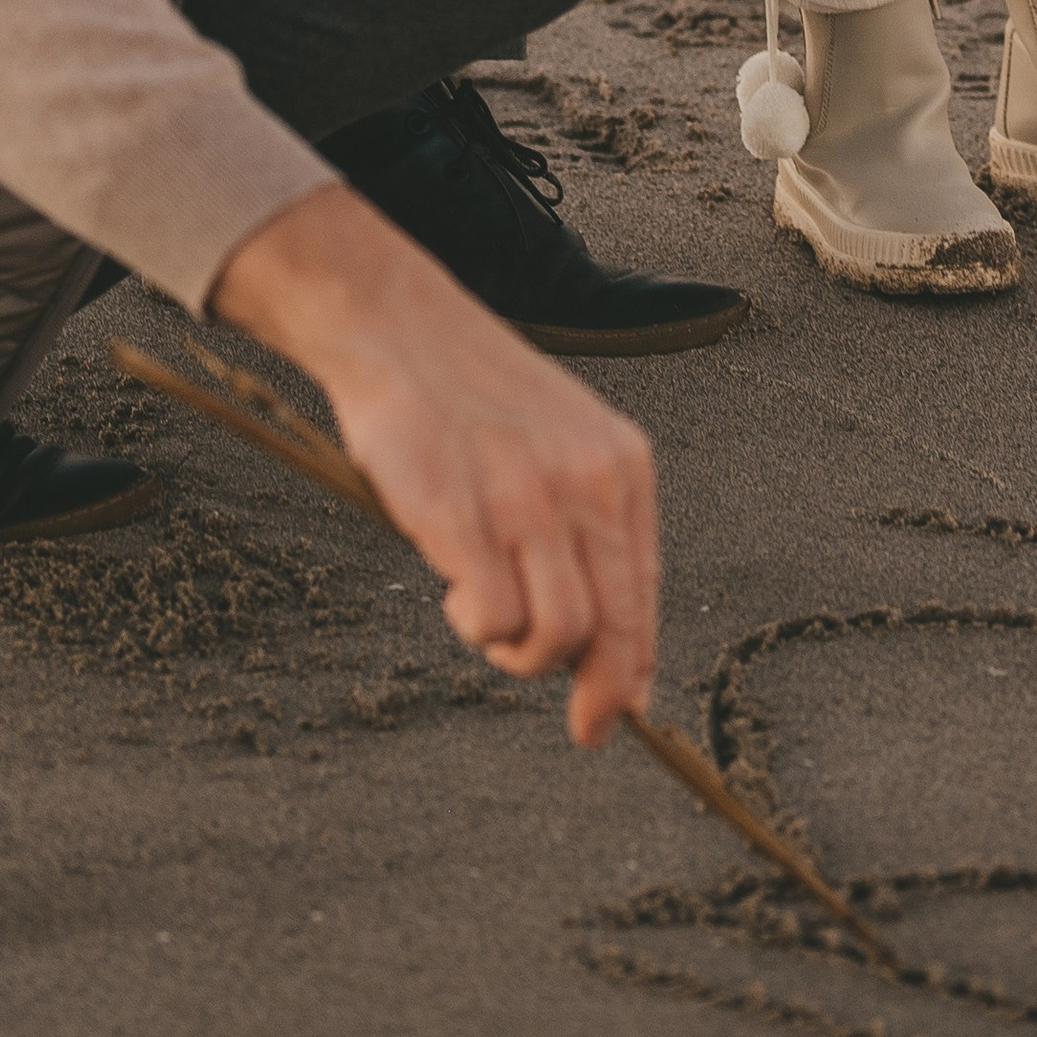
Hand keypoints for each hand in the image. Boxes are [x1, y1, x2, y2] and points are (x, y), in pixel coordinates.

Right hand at [213, 183, 659, 743]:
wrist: (392, 320)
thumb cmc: (470, 392)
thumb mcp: (563, 442)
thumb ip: (591, 529)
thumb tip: (613, 649)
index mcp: (621, 463)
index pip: (645, 595)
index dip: (633, 671)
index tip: (613, 715)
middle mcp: (587, 481)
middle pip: (611, 629)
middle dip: (592, 689)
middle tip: (572, 715)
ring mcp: (525, 496)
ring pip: (558, 634)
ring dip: (520, 651)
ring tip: (486, 613)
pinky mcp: (460, 511)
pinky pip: (492, 615)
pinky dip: (476, 624)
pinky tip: (456, 588)